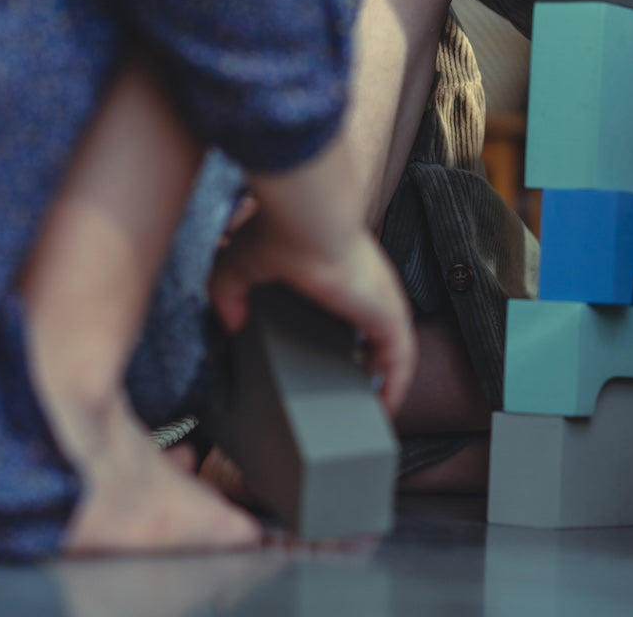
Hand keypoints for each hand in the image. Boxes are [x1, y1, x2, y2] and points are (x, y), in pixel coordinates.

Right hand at [208, 144, 416, 413]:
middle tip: (350, 392)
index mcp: (336, 271)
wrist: (305, 222)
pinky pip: (402, 360)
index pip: (347, 307)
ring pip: (393, 349)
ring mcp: (382, 299)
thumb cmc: (278, 231)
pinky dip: (397, 384)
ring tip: (371, 409)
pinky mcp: (390, 314)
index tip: (330, 359)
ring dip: (386, 379)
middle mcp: (365, 285)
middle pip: (373, 331)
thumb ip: (229, 294)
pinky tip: (387, 409)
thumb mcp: (240, 267)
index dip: (343, 334)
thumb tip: (231, 324)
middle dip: (366, 362)